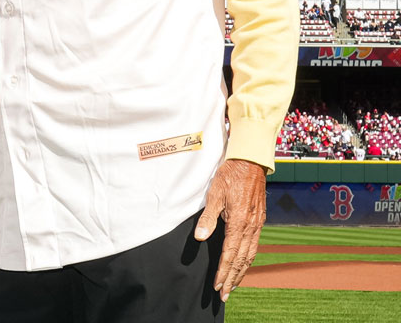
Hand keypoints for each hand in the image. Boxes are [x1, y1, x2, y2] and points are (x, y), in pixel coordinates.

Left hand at [194, 158, 267, 301]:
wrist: (251, 162)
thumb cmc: (230, 175)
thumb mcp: (214, 194)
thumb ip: (208, 218)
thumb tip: (199, 238)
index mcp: (238, 222)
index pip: (229, 254)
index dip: (223, 271)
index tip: (217, 285)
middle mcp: (251, 227)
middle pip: (241, 260)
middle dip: (232, 278)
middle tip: (225, 295)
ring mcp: (257, 224)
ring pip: (250, 255)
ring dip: (241, 272)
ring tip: (233, 285)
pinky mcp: (259, 221)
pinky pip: (254, 246)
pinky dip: (248, 260)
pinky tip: (243, 265)